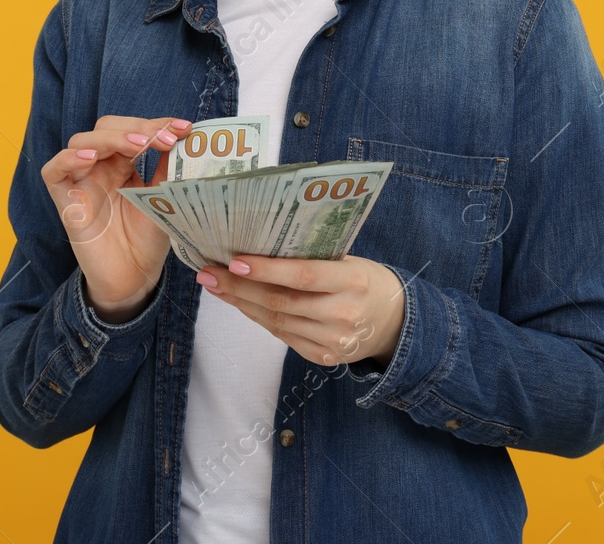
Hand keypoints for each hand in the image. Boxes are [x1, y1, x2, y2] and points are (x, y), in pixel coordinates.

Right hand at [41, 115, 188, 322]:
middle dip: (137, 126)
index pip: (133, 129)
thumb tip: (187, 137)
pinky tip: (92, 158)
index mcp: (124, 163)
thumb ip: (168, 168)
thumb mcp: (164, 198)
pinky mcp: (65, 201)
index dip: (156, 124)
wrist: (132, 278)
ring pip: (82, 141)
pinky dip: (68, 158)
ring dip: (111, 137)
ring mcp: (81, 181)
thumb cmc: (146, 239)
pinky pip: (53, 170)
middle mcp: (100, 167)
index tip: (184, 127)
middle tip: (165, 137)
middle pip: (106, 127)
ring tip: (140, 144)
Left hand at [195, 254, 406, 369]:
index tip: (234, 260)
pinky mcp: (323, 357)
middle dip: (239, 287)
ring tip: (216, 286)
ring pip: (276, 321)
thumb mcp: (349, 262)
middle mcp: (342, 315)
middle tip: (209, 273)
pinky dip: (258, 318)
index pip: (303, 276)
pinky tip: (240, 303)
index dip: (267, 270)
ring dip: (241, 303)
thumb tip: (261, 246)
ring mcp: (333, 341)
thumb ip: (313, 259)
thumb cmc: (364, 280)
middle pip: (281, 302)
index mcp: (352, 282)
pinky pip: (282, 336)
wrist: (394, 322)